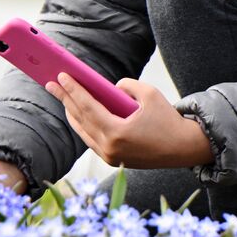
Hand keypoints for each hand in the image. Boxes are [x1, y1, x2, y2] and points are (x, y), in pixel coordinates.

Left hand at [44, 74, 213, 168]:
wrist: (184, 148)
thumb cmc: (168, 119)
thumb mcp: (149, 93)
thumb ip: (125, 86)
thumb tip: (107, 88)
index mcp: (117, 133)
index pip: (88, 108)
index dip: (73, 90)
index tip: (61, 76)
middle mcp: (110, 148)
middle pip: (80, 119)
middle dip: (65, 99)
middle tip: (51, 83)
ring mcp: (110, 157)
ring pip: (82, 131)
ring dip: (71, 112)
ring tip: (61, 95)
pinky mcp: (113, 160)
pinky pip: (91, 139)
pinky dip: (82, 125)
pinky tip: (75, 112)